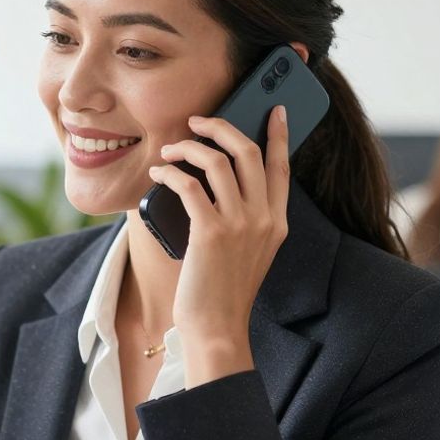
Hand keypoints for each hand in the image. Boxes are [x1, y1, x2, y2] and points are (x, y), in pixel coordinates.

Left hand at [147, 106, 290, 386]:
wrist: (217, 329)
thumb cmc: (224, 291)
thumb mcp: (249, 252)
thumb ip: (247, 218)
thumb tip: (219, 178)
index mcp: (277, 222)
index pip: (281, 167)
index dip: (278, 134)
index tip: (274, 110)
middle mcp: (263, 219)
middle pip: (248, 152)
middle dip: (221, 127)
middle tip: (198, 121)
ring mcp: (239, 225)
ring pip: (217, 162)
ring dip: (189, 147)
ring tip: (170, 148)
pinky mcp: (211, 233)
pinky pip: (189, 185)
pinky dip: (170, 172)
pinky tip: (158, 173)